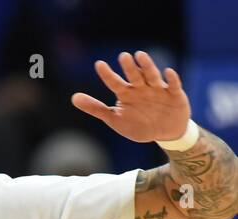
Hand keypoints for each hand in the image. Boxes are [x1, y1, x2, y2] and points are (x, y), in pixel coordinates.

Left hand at [72, 51, 190, 143]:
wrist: (164, 133)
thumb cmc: (138, 124)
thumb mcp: (114, 119)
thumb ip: (95, 108)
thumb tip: (73, 98)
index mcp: (126, 94)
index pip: (114, 83)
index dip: (107, 75)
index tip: (98, 64)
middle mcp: (142, 88)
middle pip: (134, 76)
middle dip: (129, 67)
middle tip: (122, 56)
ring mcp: (158, 90)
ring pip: (152, 76)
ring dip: (146, 66)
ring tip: (140, 55)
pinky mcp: (175, 95)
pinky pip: (173, 86)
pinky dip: (171, 79)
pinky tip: (167, 72)